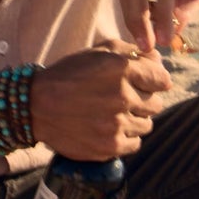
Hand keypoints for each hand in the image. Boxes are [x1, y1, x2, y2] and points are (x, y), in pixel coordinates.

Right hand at [31, 44, 172, 159]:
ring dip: (134, 119)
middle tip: (122, 99)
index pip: (162, 79)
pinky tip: (108, 128)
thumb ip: (132, 52)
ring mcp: (116, 124)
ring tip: (112, 114)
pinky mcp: (110, 146)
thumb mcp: (98, 51)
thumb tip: (159, 62)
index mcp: (121, 69)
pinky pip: (134, 143)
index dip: (154, 80)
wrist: (36, 106)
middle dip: (142, 100)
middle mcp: (122, 97)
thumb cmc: (69, 75)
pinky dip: (125, 137)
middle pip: (156, 104)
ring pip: (146, 125)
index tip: (143, 83)